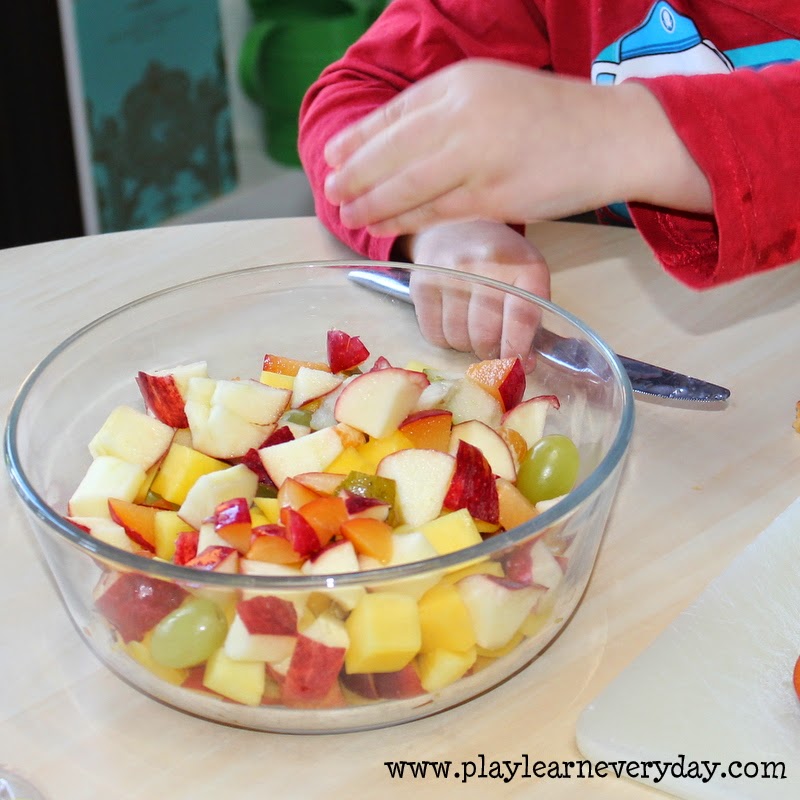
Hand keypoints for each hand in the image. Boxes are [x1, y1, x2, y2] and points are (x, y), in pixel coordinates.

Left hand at [324, 59, 711, 234]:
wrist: (614, 136)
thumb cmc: (551, 118)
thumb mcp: (492, 94)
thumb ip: (446, 113)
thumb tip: (393, 140)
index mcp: (462, 82)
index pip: (395, 113)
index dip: (359, 138)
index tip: (333, 156)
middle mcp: (466, 114)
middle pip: (393, 150)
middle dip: (356, 173)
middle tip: (331, 190)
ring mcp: (481, 155)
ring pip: (410, 184)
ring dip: (375, 203)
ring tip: (351, 213)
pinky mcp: (496, 194)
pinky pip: (439, 210)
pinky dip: (408, 220)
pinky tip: (388, 227)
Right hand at [400, 220, 549, 361]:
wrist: (458, 225)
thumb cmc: (500, 260)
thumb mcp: (526, 278)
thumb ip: (529, 319)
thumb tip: (525, 366)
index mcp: (522, 265)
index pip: (522, 317)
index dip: (518, 348)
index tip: (518, 365)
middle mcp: (486, 264)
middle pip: (485, 334)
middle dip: (489, 352)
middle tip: (491, 348)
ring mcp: (451, 272)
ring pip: (458, 338)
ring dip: (466, 345)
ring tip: (471, 330)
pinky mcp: (423, 282)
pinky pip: (433, 334)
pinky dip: (444, 339)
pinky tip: (452, 323)